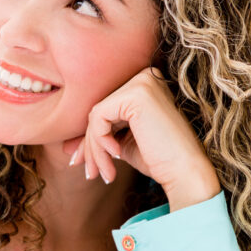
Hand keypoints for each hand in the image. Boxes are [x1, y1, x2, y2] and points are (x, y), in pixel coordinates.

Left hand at [64, 66, 220, 209]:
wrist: (184, 172)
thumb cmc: (158, 159)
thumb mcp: (120, 144)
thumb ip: (97, 138)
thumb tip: (66, 146)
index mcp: (143, 85)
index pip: (105, 109)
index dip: (90, 139)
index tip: (84, 164)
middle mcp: (144, 77)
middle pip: (98, 112)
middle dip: (90, 147)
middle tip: (90, 173)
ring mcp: (141, 82)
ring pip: (95, 117)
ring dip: (94, 149)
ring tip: (103, 173)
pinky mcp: (136, 94)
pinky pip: (98, 118)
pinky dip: (99, 141)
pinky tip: (116, 155)